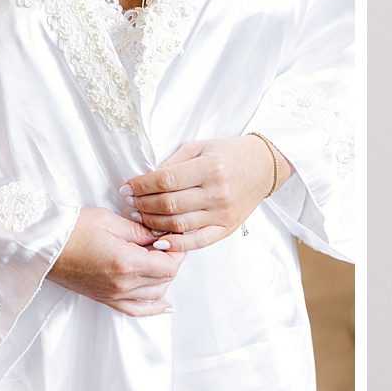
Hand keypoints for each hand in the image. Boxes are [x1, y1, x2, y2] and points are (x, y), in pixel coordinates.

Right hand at [49, 207, 183, 315]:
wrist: (42, 246)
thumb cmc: (71, 229)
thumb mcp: (109, 221)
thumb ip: (140, 231)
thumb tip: (159, 237)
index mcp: (127, 263)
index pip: (169, 265)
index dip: (177, 251)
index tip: (173, 239)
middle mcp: (123, 284)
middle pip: (165, 279)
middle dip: (171, 261)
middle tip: (165, 245)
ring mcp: (114, 295)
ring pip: (155, 294)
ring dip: (163, 278)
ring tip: (158, 261)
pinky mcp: (105, 299)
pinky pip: (136, 309)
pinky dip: (153, 308)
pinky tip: (165, 305)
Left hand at [119, 135, 289, 253]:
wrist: (263, 167)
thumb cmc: (230, 154)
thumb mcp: (200, 147)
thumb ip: (173, 162)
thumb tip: (147, 179)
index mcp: (209, 168)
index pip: (165, 180)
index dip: (141, 186)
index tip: (127, 188)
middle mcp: (217, 193)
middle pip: (169, 205)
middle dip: (142, 204)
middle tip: (130, 202)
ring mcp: (222, 214)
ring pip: (178, 224)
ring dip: (153, 222)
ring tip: (140, 216)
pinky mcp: (227, 228)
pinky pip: (197, 242)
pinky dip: (176, 244)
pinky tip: (159, 241)